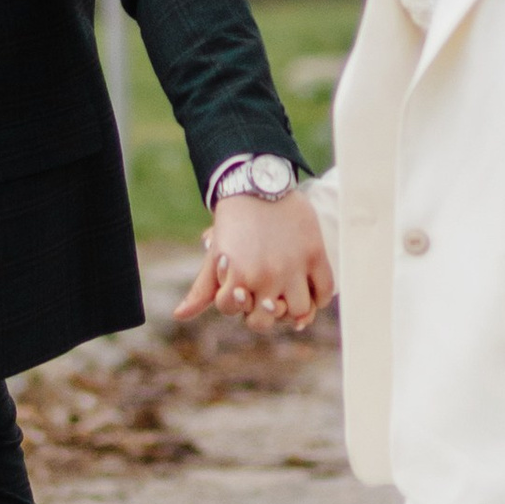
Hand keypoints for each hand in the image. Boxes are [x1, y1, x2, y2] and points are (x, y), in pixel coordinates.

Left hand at [175, 190, 332, 329]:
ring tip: (288, 296)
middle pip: (267, 320)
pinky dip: (319, 298)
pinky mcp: (315, 254)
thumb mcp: (215, 253)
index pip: (235, 311)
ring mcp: (294, 267)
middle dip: (262, 312)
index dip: (234, 301)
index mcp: (240, 277)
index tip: (239, 286)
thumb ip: (203, 289)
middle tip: (265, 298)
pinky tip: (308, 290)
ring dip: (293, 309)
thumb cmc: (234, 221)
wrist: (259, 184)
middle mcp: (267, 276)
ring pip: (301, 311)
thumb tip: (179, 315)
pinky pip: (325, 291)